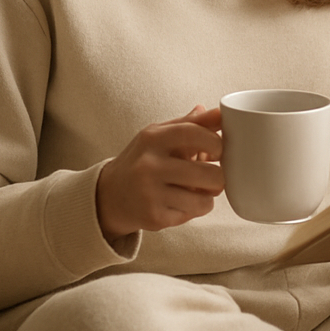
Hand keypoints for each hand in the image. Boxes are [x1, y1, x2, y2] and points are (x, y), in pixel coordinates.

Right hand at [96, 105, 223, 240]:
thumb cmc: (143, 160)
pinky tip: (180, 201)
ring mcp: (150, 194)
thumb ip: (191, 124)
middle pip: (208, 174)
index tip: (219, 149)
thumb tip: (220, 113)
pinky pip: (194, 213)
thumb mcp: (159, 136)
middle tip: (213, 175)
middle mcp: (149, 165)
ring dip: (208, 195)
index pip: (193, 133)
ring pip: (205, 199)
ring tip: (197, 189)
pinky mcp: (154, 217)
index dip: (216, 142)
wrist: (109, 195)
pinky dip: (194, 208)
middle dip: (219, 176)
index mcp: (152, 138)